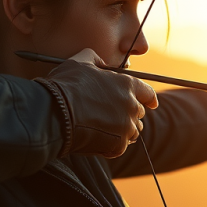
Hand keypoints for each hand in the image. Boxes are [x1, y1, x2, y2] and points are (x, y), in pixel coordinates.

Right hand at [38, 48, 157, 157]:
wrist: (54, 113)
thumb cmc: (66, 85)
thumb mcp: (80, 62)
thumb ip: (95, 59)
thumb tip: (101, 64)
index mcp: (127, 85)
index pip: (148, 93)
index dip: (149, 98)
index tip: (152, 103)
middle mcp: (131, 106)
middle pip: (139, 113)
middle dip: (130, 113)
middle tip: (113, 115)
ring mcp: (126, 127)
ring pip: (133, 132)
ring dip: (123, 131)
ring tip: (106, 129)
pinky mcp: (117, 146)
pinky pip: (120, 147)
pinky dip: (111, 146)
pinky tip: (98, 140)